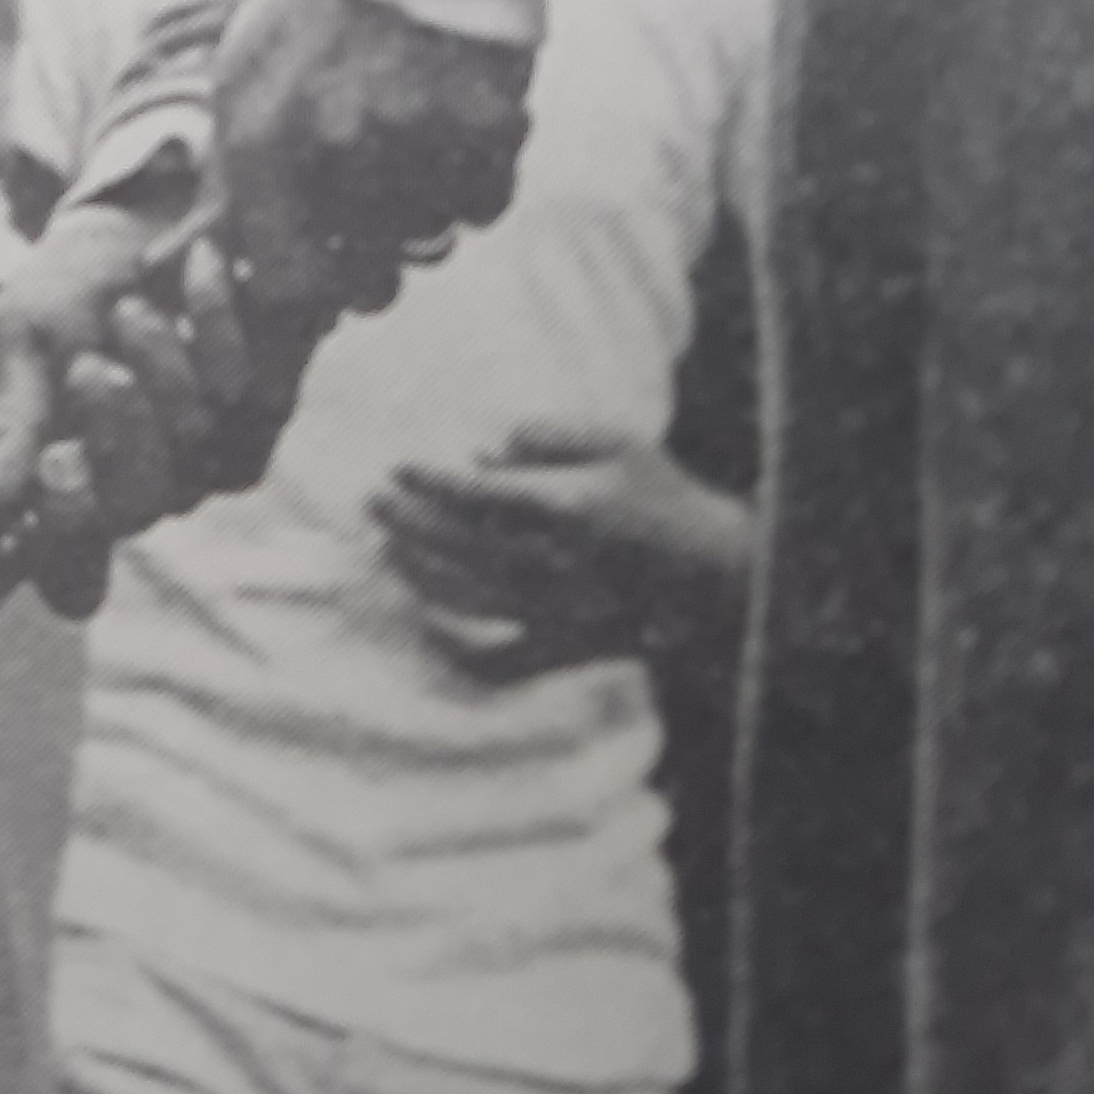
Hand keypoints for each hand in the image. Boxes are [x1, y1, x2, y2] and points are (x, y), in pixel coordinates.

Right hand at [0, 197, 314, 620]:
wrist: (149, 213)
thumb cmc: (68, 286)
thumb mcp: (20, 337)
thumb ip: (7, 421)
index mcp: (62, 484)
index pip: (66, 567)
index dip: (65, 526)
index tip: (55, 459)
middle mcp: (133, 487)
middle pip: (134, 508)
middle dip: (116, 431)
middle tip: (93, 365)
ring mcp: (200, 458)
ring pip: (194, 456)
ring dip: (162, 371)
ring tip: (132, 304)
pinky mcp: (260, 415)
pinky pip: (249, 401)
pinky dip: (216, 331)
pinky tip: (198, 274)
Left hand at [213, 0, 533, 317]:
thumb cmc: (316, 5)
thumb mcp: (242, 74)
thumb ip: (232, 174)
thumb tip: (210, 260)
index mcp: (262, 141)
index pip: (286, 285)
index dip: (312, 291)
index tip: (328, 269)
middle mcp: (333, 149)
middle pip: (371, 280)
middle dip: (379, 261)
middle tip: (384, 213)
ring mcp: (413, 137)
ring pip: (431, 239)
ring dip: (429, 209)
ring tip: (419, 138)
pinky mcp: (484, 122)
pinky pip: (486, 205)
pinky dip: (480, 181)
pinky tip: (461, 128)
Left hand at [374, 430, 754, 686]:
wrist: (719, 580)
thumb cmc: (667, 499)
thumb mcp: (619, 443)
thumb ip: (550, 436)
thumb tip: (484, 449)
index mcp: (562, 510)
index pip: (473, 496)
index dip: (428, 482)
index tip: (398, 467)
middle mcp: (549, 565)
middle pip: (457, 545)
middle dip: (408, 522)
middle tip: (374, 500)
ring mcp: (553, 612)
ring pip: (464, 596)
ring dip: (418, 570)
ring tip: (388, 546)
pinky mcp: (562, 646)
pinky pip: (499, 656)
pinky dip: (457, 646)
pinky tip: (427, 626)